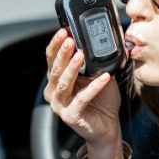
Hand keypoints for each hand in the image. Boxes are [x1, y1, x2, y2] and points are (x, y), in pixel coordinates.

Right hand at [43, 29, 121, 147]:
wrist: (107, 127)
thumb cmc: (101, 101)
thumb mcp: (95, 76)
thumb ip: (91, 63)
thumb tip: (96, 42)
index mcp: (56, 79)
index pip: (51, 59)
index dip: (56, 45)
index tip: (63, 31)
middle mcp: (54, 91)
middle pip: (55, 69)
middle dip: (62, 53)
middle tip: (70, 40)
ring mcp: (59, 105)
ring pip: (64, 83)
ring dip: (72, 68)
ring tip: (81, 55)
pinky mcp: (70, 116)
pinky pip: (82, 99)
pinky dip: (94, 87)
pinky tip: (104, 77)